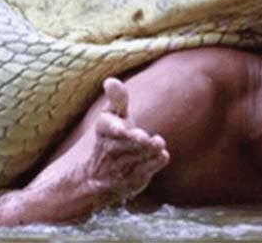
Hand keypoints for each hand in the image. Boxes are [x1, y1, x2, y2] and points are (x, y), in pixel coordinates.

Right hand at [86, 77, 169, 202]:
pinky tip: (163, 156)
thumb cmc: (112, 138)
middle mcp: (110, 151)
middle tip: (144, 137)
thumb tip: (110, 80)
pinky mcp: (133, 181)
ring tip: (158, 143)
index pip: (107, 127)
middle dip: (135, 140)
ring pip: (136, 158)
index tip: (120, 128)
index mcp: (104, 132)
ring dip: (147, 151)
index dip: (114, 128)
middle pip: (124, 144)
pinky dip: (154, 164)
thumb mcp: (112, 117)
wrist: (99, 176)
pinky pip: (145, 172)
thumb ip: (117, 100)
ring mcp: (120, 168)